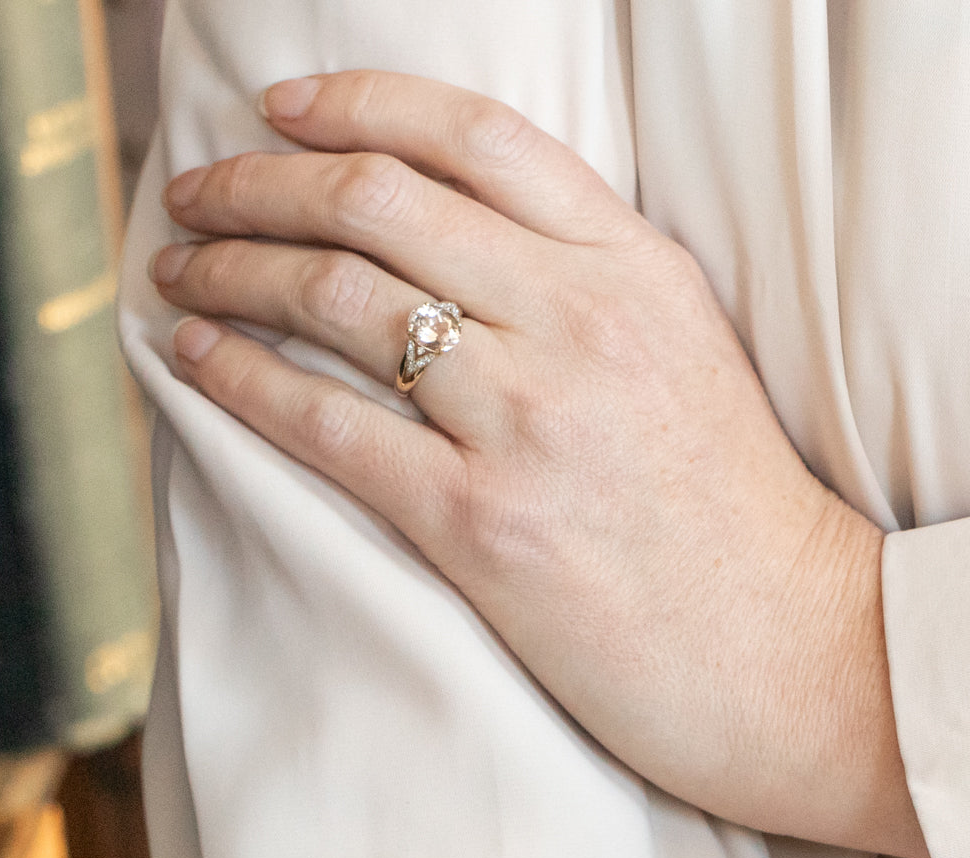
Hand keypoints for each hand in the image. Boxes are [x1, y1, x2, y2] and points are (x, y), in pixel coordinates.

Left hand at [151, 70, 924, 857]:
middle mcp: (578, 322)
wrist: (787, 643)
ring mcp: (528, 421)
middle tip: (199, 190)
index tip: (282, 110)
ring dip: (231, 269)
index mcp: (633, 267)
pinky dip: (238, 377)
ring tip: (183, 269)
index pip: (475, 137)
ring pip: (336, 297)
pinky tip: (193, 355)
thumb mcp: (685, 343)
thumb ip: (586, 271)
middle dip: (261, 181)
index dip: (358, 103)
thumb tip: (453, 227)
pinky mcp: (481, 522)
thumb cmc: (731, 501)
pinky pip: (325, 424)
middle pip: (377, 201)